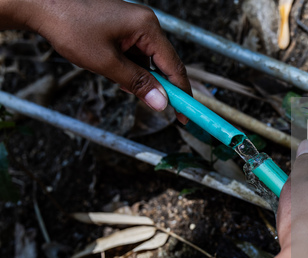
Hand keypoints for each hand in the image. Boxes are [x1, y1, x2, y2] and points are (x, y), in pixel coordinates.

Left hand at [20, 0, 190, 122]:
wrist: (40, 4)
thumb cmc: (69, 26)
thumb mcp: (106, 63)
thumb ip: (137, 83)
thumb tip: (161, 102)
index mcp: (147, 26)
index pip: (174, 65)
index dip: (181, 93)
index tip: (185, 115)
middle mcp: (145, 23)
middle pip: (164, 63)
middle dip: (159, 87)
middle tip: (158, 108)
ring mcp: (133, 25)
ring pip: (147, 61)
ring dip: (139, 78)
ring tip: (117, 80)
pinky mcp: (122, 28)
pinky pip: (135, 54)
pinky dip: (129, 68)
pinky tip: (113, 72)